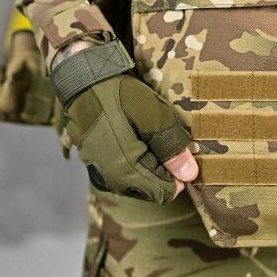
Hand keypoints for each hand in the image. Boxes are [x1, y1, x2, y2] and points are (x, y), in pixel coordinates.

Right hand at [52, 39, 197, 202]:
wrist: (86, 84)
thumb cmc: (123, 97)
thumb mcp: (155, 115)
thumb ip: (172, 147)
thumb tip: (190, 175)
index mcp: (127, 171)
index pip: (164, 192)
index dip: (179, 175)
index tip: (183, 152)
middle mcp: (112, 180)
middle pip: (151, 190)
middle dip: (165, 171)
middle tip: (167, 141)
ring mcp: (101, 173)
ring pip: (138, 184)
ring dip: (150, 167)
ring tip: (152, 138)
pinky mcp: (95, 165)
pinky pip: (123, 175)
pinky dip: (135, 164)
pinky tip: (137, 140)